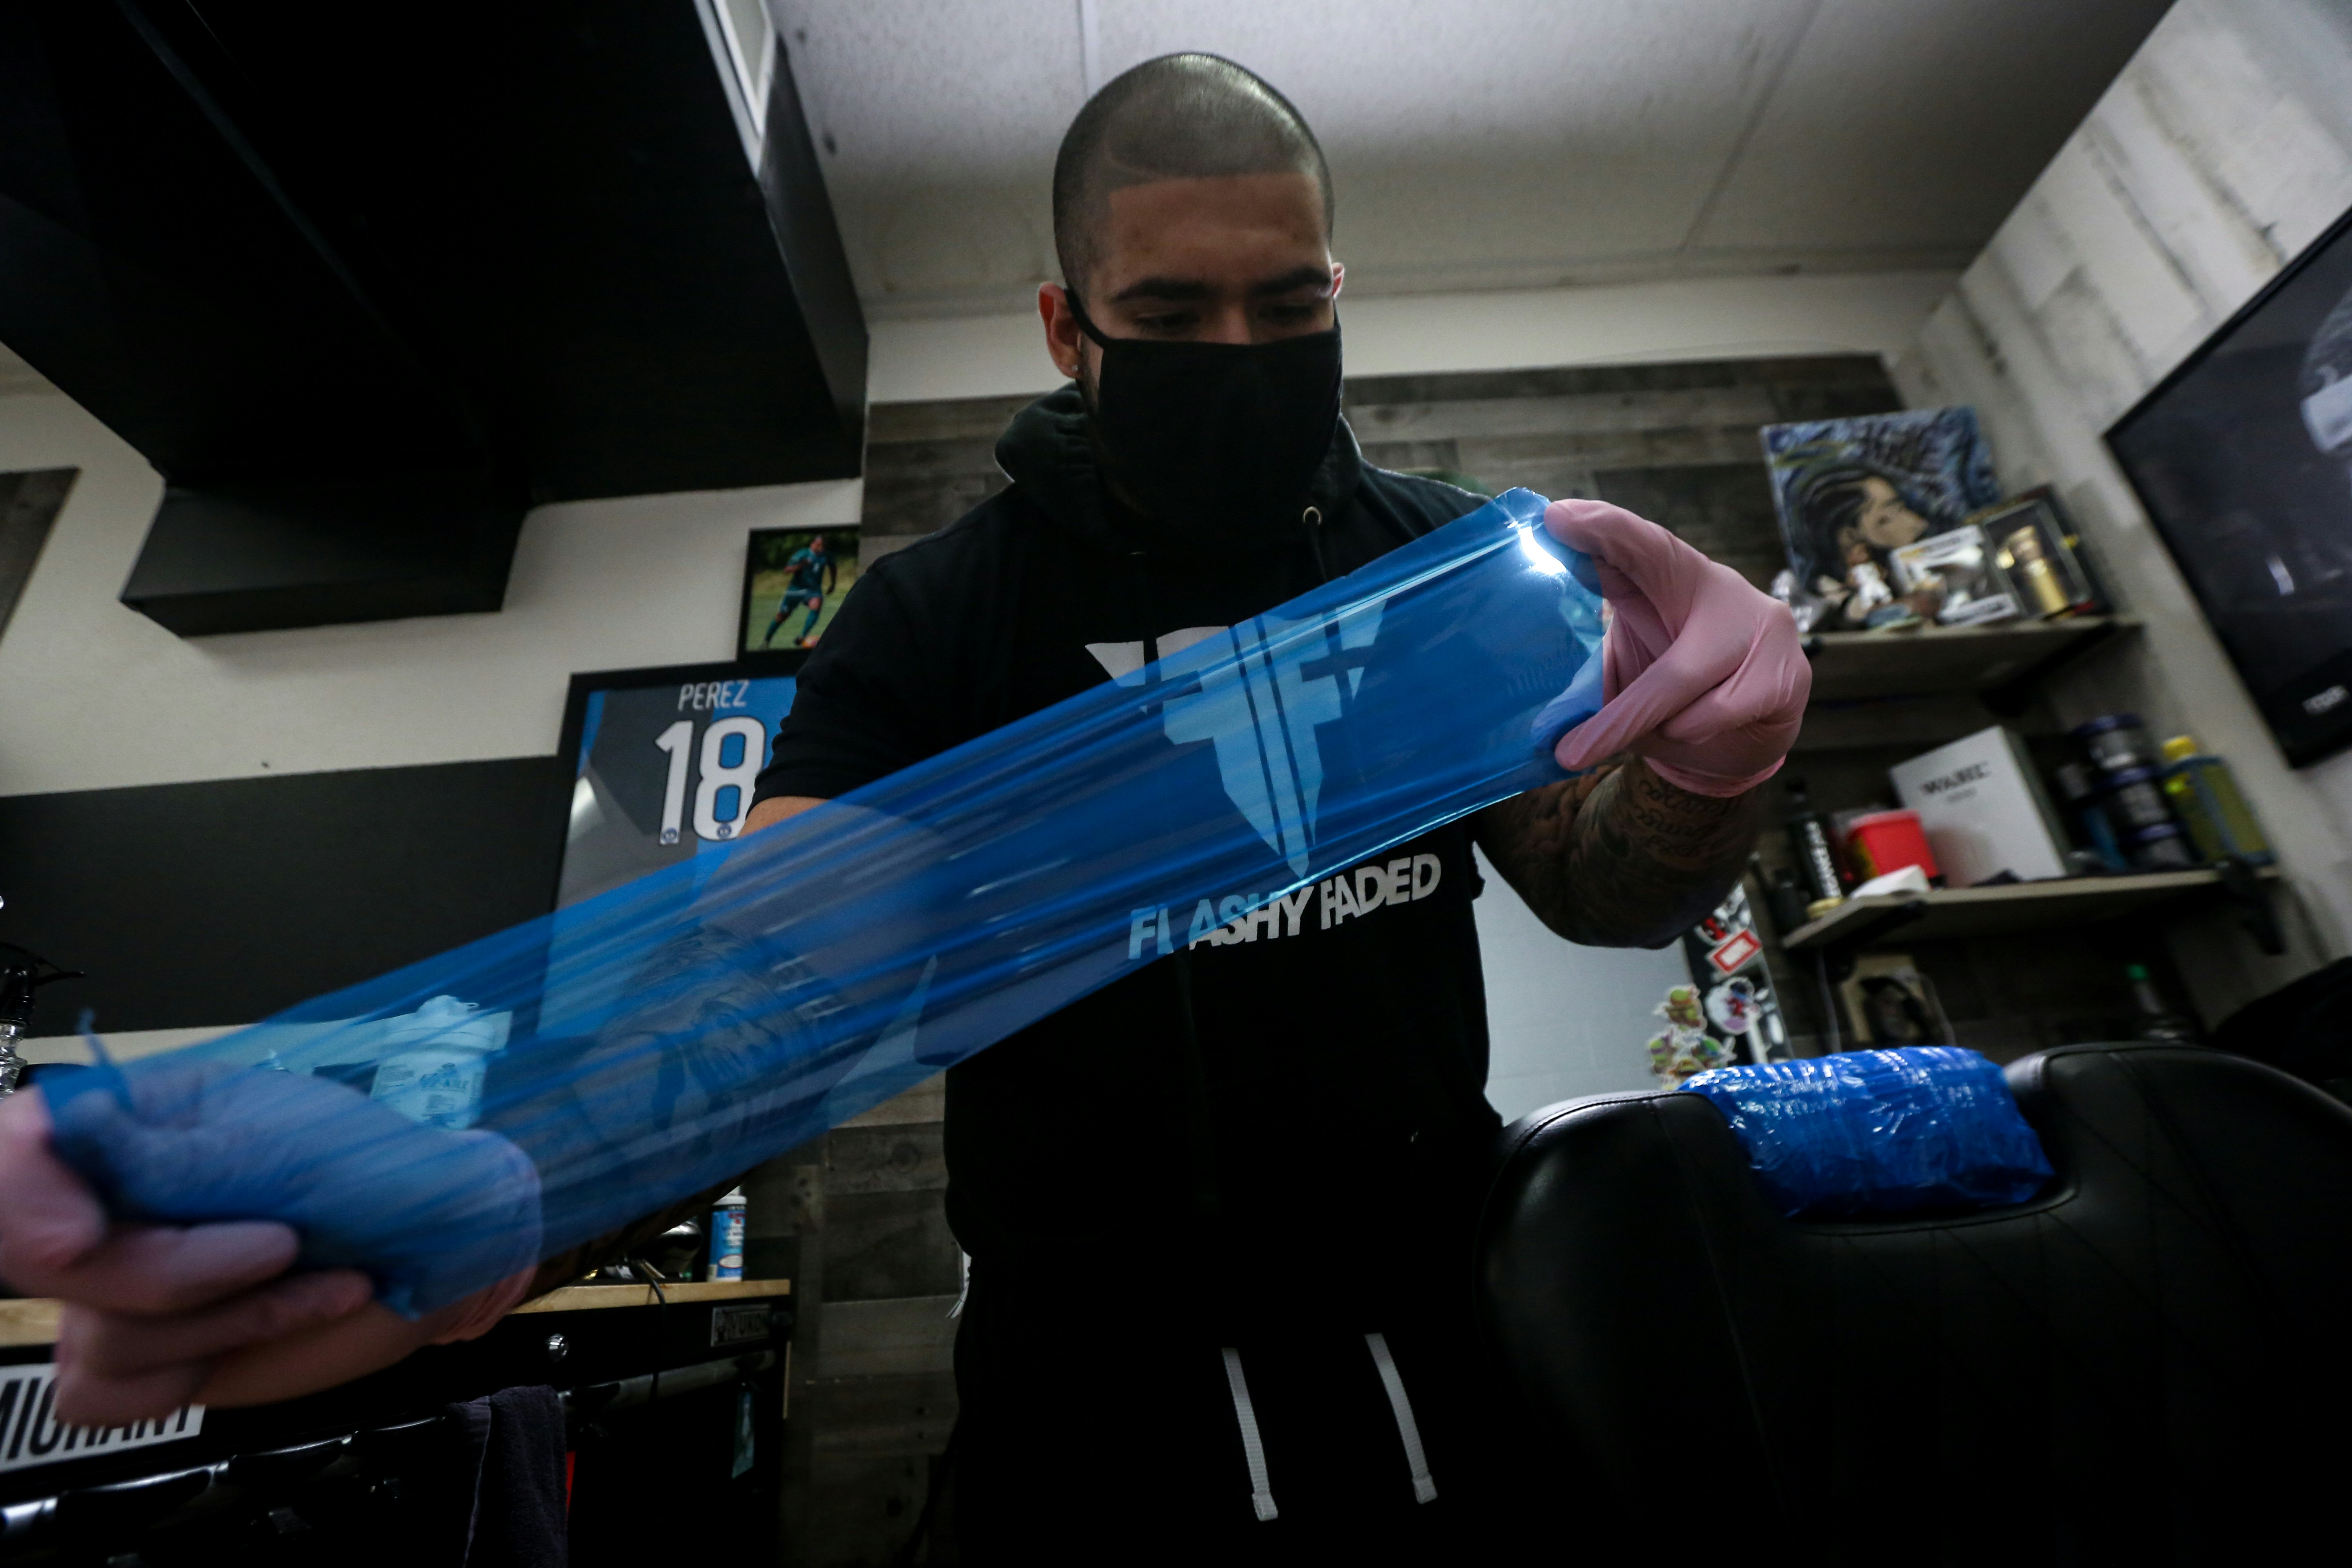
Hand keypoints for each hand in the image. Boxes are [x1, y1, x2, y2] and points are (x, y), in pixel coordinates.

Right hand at [0, 1060, 542, 1423]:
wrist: (447, 1238)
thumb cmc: (380, 1166)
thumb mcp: (285, 1143)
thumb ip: (170, 1156)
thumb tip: (62, 1133)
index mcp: (133, 1127)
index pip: (16, 1155)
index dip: (23, 1201)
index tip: (78, 1238)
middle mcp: (115, 1207)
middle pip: (55, 1268)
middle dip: (175, 1273)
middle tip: (277, 1246)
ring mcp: (128, 1288)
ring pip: (98, 1338)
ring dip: (225, 1319)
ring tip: (310, 1276)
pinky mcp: (159, 1354)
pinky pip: (110, 1395)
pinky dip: (203, 1365)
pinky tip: (277, 1322)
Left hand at [1542, 498, 1808, 796]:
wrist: (1749, 734)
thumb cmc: (1677, 685)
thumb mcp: (1634, 654)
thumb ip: (1597, 652)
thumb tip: (1546, 693)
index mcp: (1676, 576)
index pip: (1642, 544)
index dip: (1604, 528)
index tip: (1556, 517)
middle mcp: (1725, 590)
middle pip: (1667, 651)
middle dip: (1616, 701)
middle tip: (1566, 748)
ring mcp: (1763, 628)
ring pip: (1680, 686)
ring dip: (1651, 723)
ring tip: (1661, 726)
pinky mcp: (1787, 676)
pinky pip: (1714, 715)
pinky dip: (1687, 736)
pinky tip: (1701, 732)